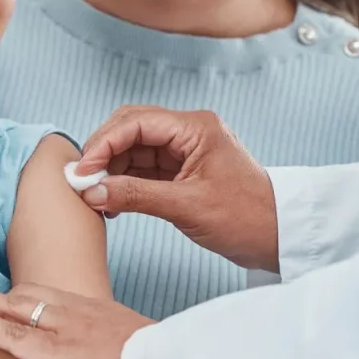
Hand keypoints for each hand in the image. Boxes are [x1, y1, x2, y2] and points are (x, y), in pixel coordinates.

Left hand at [0, 284, 151, 358]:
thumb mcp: (127, 351)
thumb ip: (106, 354)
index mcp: (90, 311)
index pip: (43, 298)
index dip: (14, 299)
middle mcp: (73, 312)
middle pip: (21, 297)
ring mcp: (62, 329)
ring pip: (9, 310)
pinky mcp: (54, 352)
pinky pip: (10, 336)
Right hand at [76, 106, 279, 271]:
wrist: (277, 237)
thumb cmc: (245, 217)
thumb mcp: (186, 206)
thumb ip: (135, 195)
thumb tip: (91, 192)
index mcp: (196, 127)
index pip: (136, 122)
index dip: (103, 144)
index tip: (81, 171)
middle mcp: (188, 131)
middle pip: (130, 129)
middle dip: (103, 153)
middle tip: (80, 182)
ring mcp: (184, 150)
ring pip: (133, 149)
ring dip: (110, 169)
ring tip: (94, 196)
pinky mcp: (181, 170)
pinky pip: (143, 168)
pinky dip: (123, 181)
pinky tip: (110, 200)